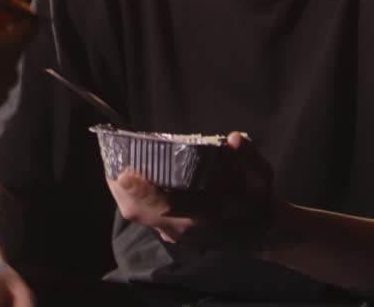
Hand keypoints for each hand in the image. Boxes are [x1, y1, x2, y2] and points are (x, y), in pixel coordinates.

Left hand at [106, 131, 276, 248]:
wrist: (260, 232)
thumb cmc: (256, 200)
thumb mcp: (261, 177)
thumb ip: (249, 157)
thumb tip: (234, 139)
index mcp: (206, 214)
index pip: (168, 206)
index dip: (145, 192)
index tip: (125, 175)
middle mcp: (185, 228)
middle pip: (140, 212)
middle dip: (121, 188)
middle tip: (112, 161)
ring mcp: (175, 234)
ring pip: (137, 215)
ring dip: (123, 192)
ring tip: (114, 165)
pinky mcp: (170, 233)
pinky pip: (143, 215)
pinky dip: (132, 197)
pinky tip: (126, 178)